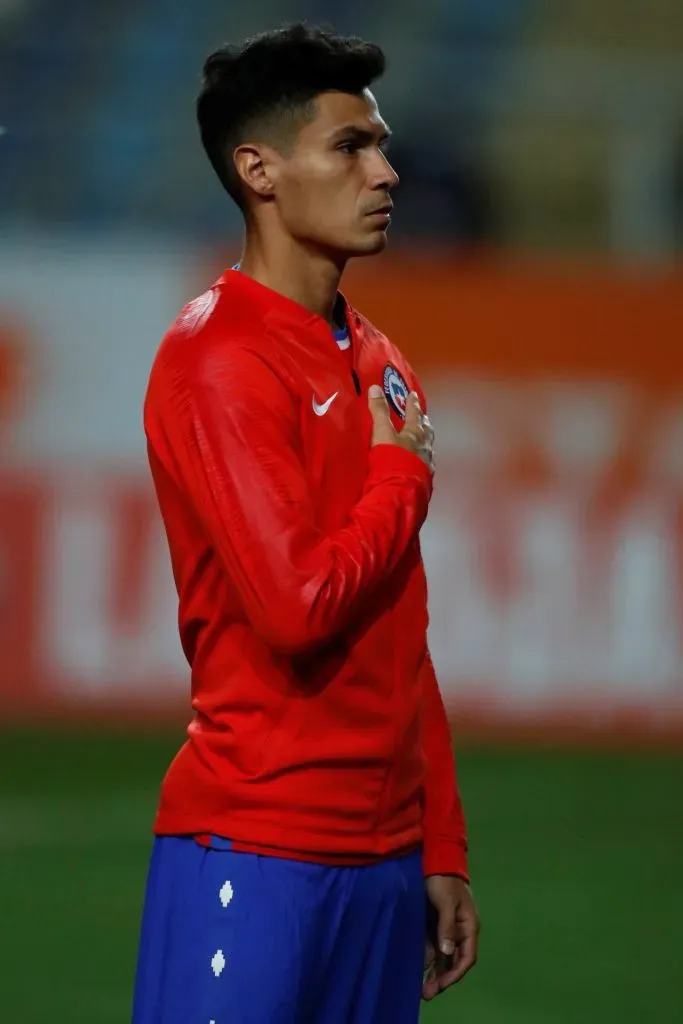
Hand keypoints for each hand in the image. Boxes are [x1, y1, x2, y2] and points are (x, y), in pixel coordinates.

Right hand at [368, 385, 434, 471]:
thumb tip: (375, 388)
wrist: (400, 489)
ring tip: (421, 438)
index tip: (413, 394)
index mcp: (416, 432)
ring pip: (428, 446)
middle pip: (426, 429)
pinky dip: (422, 458)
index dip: (413, 403)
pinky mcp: (425, 477)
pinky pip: (425, 462)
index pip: (415, 413)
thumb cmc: (391, 457)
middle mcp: (425, 446)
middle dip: (423, 421)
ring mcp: (427, 462)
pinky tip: (418, 461)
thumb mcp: (382, 432)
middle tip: (421, 416)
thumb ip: (379, 411)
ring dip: (424, 440)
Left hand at [423, 875, 479, 999]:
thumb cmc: (444, 881)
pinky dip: (428, 959)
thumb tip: (447, 952)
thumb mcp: (446, 902)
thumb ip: (447, 926)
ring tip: (422, 988)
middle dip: (443, 978)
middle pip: (454, 960)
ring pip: (444, 957)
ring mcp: (448, 929)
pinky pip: (434, 947)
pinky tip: (418, 969)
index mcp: (469, 926)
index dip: (455, 973)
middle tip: (427, 993)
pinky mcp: (436, 925)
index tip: (442, 985)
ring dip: (435, 972)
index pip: (467, 957)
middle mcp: (460, 931)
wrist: (435, 861)